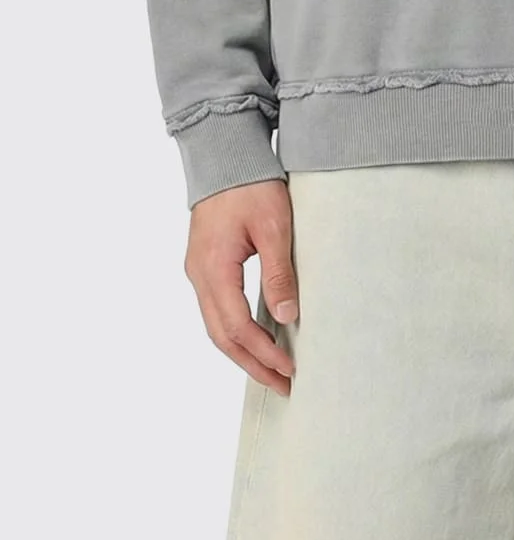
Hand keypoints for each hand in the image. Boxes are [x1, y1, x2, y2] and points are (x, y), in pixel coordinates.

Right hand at [184, 178, 298, 395]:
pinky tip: (258, 336)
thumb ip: (279, 272)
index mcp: (214, 269)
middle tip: (283, 385)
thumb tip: (288, 316)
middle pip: (222, 336)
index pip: (237, 327)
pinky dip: (236, 330)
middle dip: (253, 364)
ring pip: (217, 326)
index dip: (263, 353)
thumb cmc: (251, 184)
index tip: (290, 370)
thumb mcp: (274, 226)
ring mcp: (198, 271)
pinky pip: (217, 308)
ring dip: (244, 351)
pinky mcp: (205, 264)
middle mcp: (199, 275)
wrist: (226, 154)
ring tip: (273, 369)